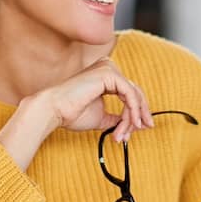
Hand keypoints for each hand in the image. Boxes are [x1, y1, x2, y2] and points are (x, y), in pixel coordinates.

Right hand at [38, 57, 153, 140]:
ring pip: (133, 94)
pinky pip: (130, 94)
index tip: (141, 126)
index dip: (137, 110)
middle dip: (140, 113)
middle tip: (145, 128)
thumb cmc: (72, 113)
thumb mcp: (101, 117)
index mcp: (105, 76)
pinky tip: (129, 123)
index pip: (129, 92)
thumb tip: (132, 123)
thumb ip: (116, 117)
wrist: (55, 110)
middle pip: (135, 91)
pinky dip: (131, 110)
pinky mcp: (109, 73)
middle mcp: (108, 68)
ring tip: (124, 133)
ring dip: (132, 117)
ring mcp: (108, 68)